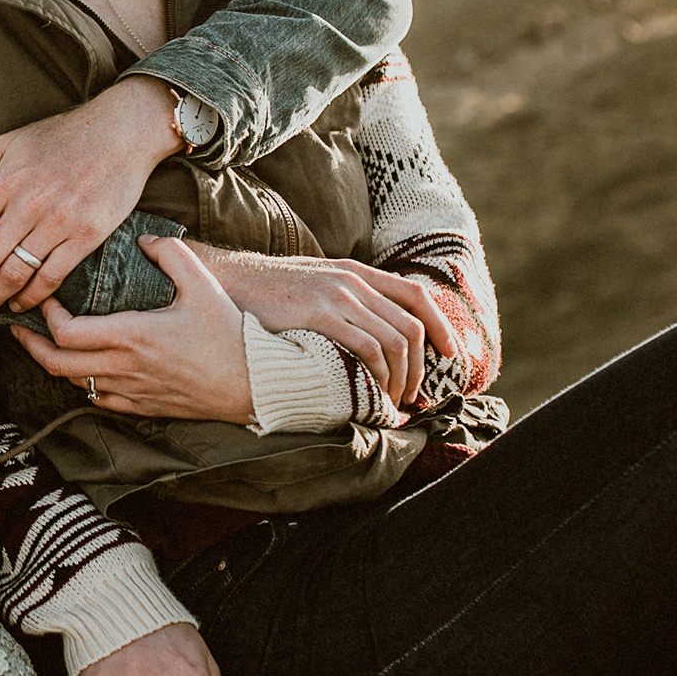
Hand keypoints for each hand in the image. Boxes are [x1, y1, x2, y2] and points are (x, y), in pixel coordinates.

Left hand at [0, 76, 178, 317]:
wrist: (123, 131)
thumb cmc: (62, 135)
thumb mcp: (8, 142)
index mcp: (4, 180)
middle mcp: (29, 203)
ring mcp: (60, 221)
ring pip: (14, 275)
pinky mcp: (88, 236)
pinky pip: (51, 277)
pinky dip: (30, 298)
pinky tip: (16, 304)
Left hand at [15, 236, 254, 422]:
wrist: (254, 381)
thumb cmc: (228, 333)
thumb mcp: (201, 284)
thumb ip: (170, 253)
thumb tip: (143, 239)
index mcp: (132, 335)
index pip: (67, 331)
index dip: (47, 315)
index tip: (47, 298)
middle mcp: (124, 367)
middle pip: (56, 363)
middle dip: (31, 343)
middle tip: (19, 326)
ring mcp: (131, 391)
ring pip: (73, 383)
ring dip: (54, 362)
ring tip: (44, 343)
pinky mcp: (142, 406)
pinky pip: (97, 399)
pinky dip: (81, 382)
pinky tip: (81, 367)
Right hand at [196, 244, 456, 406]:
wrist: (227, 281)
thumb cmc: (268, 293)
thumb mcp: (316, 284)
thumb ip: (345, 299)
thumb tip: (372, 329)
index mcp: (356, 273)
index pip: (417, 296)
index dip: (440, 326)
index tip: (449, 353)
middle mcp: (353, 281)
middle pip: (411, 326)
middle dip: (420, 367)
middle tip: (412, 396)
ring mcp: (337, 296)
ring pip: (395, 341)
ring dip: (401, 379)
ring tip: (391, 402)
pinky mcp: (319, 314)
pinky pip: (367, 348)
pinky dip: (378, 376)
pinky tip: (371, 394)